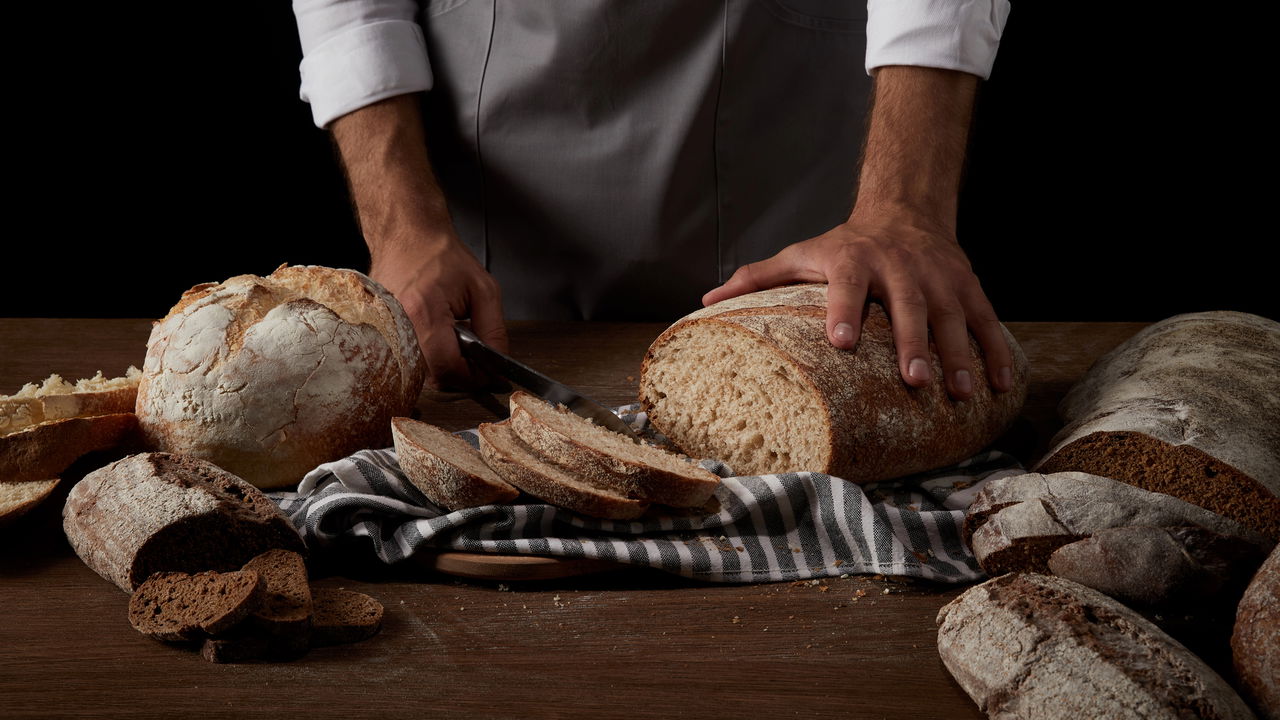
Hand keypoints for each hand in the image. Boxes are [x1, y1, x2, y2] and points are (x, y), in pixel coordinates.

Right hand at [329, 95, 507, 390]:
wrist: (407, 235)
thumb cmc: (443, 256)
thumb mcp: (483, 290)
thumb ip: (494, 330)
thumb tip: (498, 366)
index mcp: (424, 312)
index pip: (448, 367)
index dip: (472, 378)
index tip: (487, 374)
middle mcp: (398, 325)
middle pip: (431, 376)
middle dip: (458, 374)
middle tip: (474, 358)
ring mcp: (384, 329)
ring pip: (418, 371)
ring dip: (442, 366)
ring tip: (454, 340)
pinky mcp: (379, 331)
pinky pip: (406, 358)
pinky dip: (427, 356)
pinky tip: (437, 336)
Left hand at [702, 208, 1013, 399]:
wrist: (904, 211)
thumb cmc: (842, 246)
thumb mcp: (800, 254)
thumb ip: (757, 278)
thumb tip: (705, 302)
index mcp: (852, 261)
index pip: (846, 285)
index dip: (843, 310)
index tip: (840, 341)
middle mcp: (898, 267)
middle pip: (909, 306)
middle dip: (912, 343)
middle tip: (914, 380)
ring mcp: (938, 276)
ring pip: (952, 316)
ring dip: (959, 355)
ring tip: (962, 392)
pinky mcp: (967, 285)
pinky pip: (985, 320)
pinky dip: (995, 352)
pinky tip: (998, 387)